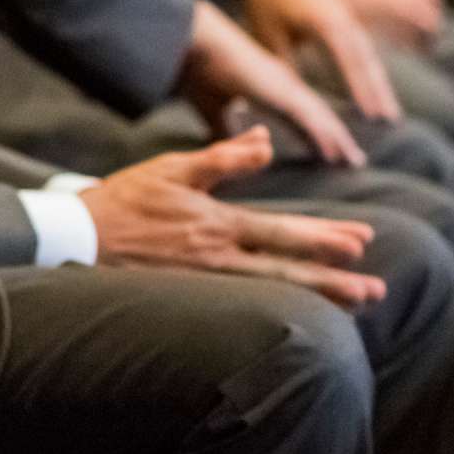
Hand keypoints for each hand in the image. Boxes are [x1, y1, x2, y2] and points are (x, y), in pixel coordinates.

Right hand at [85, 128, 386, 308]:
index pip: (282, 232)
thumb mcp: (173, 169)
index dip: (324, 237)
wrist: (77, 241)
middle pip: (287, 271)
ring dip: (316, 298)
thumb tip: (266, 140)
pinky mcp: (193, 299)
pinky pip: (247, 306)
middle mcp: (218, 259)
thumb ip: (223, 158)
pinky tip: (300, 313)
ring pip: (272, 293)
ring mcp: (207, 284)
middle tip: (376, 289)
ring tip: (354, 308)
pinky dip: (279, 308)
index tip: (363, 241)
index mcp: (216, 223)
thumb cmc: (123, 200)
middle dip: (334, 280)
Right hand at [177, 1, 365, 166]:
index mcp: (269, 86)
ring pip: (318, 118)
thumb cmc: (197, 68)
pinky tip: (335, 154)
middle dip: (337, 138)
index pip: (300, 114)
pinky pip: (308, 119)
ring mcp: (283, 87)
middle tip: (355, 161)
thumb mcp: (212, 107)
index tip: (330, 151)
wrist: (192, 43)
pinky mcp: (279, 92)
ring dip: (338, 141)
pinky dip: (323, 137)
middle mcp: (282, 85)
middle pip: (317, 116)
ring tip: (354, 162)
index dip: (316, 132)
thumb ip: (223, 126)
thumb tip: (227, 145)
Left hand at [232, 0, 402, 122]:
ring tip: (390, 113)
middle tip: (391, 121)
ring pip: (369, 53)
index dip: (360, 87)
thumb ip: (284, 62)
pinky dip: (371, 69)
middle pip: (367, 58)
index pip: (348, 59)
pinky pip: (363, 46)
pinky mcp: (343, 15)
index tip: (369, 114)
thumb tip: (291, 96)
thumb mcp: (270, 33)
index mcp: (324, 21)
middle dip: (379, 90)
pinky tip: (376, 90)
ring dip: (380, 83)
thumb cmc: (264, 1)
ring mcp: (345, 15)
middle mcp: (341, 17)